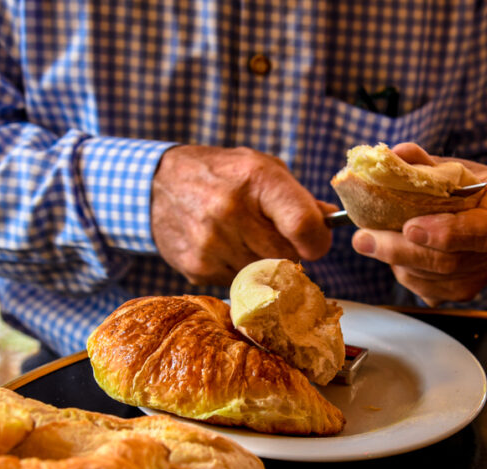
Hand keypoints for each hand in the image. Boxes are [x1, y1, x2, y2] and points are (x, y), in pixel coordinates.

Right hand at [151, 145, 332, 284]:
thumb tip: (331, 221)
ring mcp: (211, 243)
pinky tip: (222, 247)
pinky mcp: (196, 267)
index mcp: (255, 180)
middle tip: (274, 237)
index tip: (314, 242)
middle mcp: (231, 212)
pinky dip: (236, 270)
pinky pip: (235, 282)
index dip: (317, 241)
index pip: (303, 226)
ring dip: (262, 263)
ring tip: (243, 239)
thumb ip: (296, 196)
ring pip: (262, 275)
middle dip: (288, 252)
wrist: (155, 185)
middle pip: (286, 257)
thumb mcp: (259, 168)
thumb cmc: (219, 173)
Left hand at [351, 142, 486, 305]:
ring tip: (373, 241)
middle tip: (364, 239)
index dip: (448, 233)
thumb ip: (422, 163)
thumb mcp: (449, 166)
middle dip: (402, 251)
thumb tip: (394, 155)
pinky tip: (394, 256)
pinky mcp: (469, 290)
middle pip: (453, 261)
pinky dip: (406, 274)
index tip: (409, 228)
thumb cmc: (464, 184)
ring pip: (437, 279)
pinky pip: (431, 291)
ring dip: (398, 263)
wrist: (481, 208)